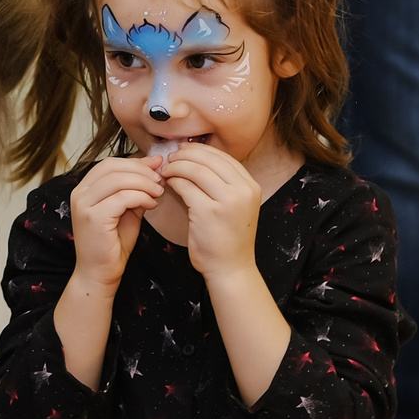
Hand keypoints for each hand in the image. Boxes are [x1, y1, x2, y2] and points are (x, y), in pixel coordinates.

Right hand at [68, 157, 164, 290]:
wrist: (100, 274)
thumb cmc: (113, 244)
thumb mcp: (127, 209)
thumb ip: (136, 188)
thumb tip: (155, 165)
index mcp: (84, 189)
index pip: (110, 163)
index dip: (135, 162)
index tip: (157, 166)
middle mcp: (79, 193)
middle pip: (113, 167)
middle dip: (141, 170)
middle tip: (160, 180)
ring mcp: (83, 205)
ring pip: (118, 180)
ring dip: (143, 183)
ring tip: (159, 192)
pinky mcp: (93, 217)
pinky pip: (122, 197)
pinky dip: (141, 197)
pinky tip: (151, 204)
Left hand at [156, 141, 263, 277]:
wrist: (231, 268)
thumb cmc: (229, 238)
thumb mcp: (236, 205)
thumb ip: (223, 183)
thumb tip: (195, 159)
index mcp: (251, 186)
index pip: (223, 156)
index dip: (200, 150)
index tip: (185, 150)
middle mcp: (243, 190)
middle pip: (209, 158)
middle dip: (186, 154)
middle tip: (172, 156)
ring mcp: (227, 201)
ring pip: (196, 170)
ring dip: (177, 166)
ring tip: (167, 169)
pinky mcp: (208, 212)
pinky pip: (186, 186)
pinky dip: (174, 181)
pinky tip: (168, 183)